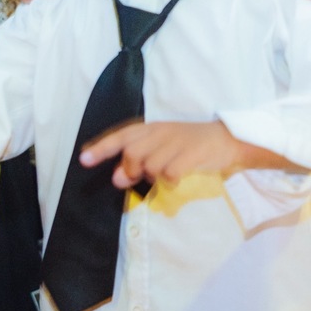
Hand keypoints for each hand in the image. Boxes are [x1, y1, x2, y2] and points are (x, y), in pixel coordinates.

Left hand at [80, 121, 244, 188]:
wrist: (227, 140)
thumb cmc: (190, 146)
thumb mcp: (163, 148)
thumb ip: (139, 162)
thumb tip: (117, 178)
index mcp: (153, 129)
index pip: (121, 136)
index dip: (101, 148)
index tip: (83, 160)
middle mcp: (162, 132)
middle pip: (133, 153)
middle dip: (130, 169)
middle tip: (133, 178)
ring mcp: (177, 142)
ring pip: (150, 165)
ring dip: (152, 176)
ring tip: (164, 175)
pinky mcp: (192, 154)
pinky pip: (170, 173)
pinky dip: (169, 181)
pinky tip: (176, 180)